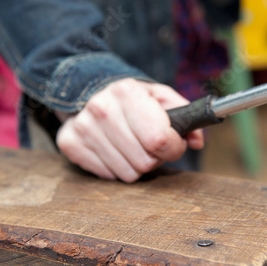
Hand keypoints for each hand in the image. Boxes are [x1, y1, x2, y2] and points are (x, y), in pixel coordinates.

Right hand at [56, 78, 203, 182]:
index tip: (174, 143)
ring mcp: (83, 127)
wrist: (92, 90)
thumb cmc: (134, 98)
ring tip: (132, 145)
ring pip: (127, 173)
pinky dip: (115, 167)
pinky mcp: (69, 143)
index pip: (159, 139)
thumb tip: (196, 141)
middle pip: (144, 161)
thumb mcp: (162, 97)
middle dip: (155, 157)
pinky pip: (107, 175)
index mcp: (127, 92)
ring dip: (136, 164)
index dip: (174, 147)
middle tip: (151, 144)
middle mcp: (101, 108)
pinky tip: (114, 149)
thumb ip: (185, 116)